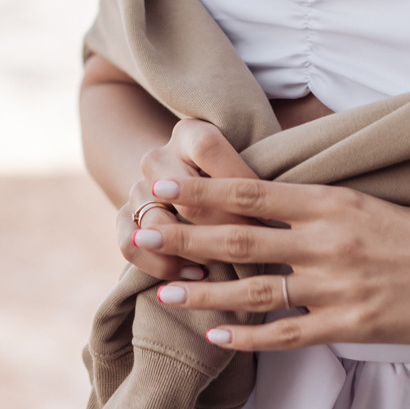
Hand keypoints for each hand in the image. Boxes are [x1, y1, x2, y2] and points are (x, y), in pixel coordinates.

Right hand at [117, 119, 260, 281]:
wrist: (184, 181)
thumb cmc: (235, 177)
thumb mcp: (247, 164)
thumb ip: (259, 179)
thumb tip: (284, 211)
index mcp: (190, 133)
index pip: (207, 149)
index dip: (238, 180)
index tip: (269, 212)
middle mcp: (159, 157)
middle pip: (184, 194)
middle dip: (223, 227)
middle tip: (254, 248)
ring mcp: (136, 188)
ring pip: (156, 223)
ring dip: (194, 250)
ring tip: (223, 264)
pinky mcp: (124, 219)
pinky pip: (130, 246)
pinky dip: (161, 265)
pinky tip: (193, 275)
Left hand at [138, 176, 409, 350]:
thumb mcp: (366, 202)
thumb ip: (316, 203)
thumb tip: (265, 199)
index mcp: (329, 200)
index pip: (250, 192)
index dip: (202, 191)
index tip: (162, 184)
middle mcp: (326, 239)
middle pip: (240, 238)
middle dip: (186, 236)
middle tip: (143, 232)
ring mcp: (337, 284)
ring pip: (254, 289)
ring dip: (205, 292)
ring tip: (164, 291)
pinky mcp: (351, 323)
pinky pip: (289, 332)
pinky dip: (250, 336)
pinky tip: (219, 335)